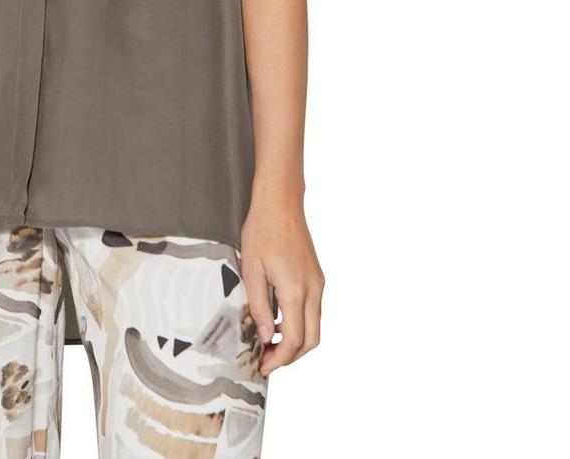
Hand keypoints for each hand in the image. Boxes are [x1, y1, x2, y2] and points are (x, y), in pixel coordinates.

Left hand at [239, 189, 323, 375]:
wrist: (280, 203)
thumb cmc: (262, 231)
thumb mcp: (251, 269)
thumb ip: (259, 306)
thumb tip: (266, 336)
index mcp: (296, 289)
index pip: (294, 339)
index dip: (280, 358)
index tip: (263, 366)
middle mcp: (313, 289)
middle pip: (311, 340)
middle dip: (291, 357)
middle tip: (268, 361)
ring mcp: (318, 283)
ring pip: (315, 327)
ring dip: (296, 342)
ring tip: (270, 344)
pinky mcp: (317, 277)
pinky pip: (313, 311)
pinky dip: (300, 324)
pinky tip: (278, 321)